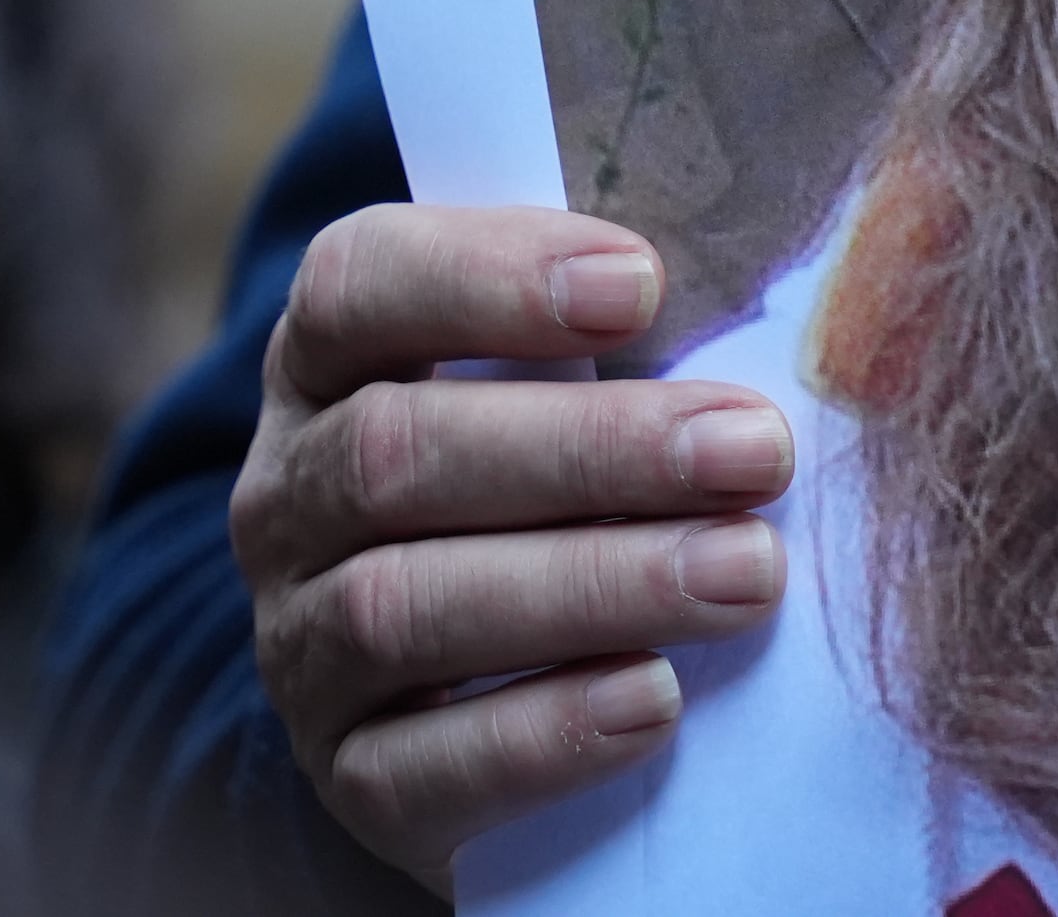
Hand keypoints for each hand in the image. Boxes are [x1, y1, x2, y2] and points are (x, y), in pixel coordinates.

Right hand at [229, 206, 796, 894]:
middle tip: (754, 452)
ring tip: (745, 576)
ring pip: (403, 606)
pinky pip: (416, 767)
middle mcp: (286, 498)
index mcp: (325, 366)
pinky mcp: (349, 779)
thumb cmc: (553, 499)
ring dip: (591, 584)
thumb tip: (770, 307)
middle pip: (394, 450)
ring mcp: (300, 645)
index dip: (487, 277)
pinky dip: (541, 732)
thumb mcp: (561, 398)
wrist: (478, 712)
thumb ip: (620, 348)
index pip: (356, 286)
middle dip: (589, 447)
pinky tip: (654, 698)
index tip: (642, 285)